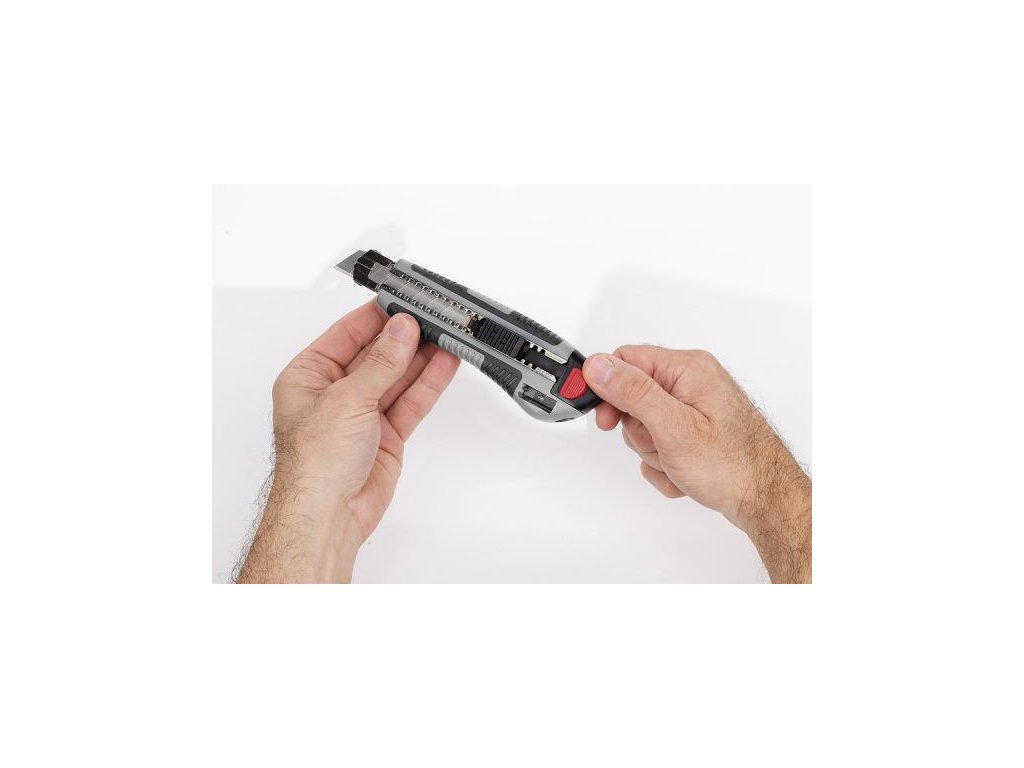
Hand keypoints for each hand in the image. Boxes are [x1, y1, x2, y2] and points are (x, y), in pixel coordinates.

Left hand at [237, 300, 459, 582]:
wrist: (328, 516)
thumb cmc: (313, 466)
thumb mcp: (347, 400)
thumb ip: (381, 363)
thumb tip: (401, 330)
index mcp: (307, 376)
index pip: (346, 334)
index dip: (376, 317)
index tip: (403, 301)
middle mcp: (333, 393)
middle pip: (375, 354)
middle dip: (404, 336)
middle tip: (432, 316)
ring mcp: (361, 414)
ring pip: (397, 376)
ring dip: (421, 357)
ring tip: (447, 333)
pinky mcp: (385, 435)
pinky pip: (410, 401)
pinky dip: (428, 383)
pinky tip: (445, 363)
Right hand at [583, 347, 810, 582]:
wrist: (766, 500)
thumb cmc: (732, 465)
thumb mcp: (672, 427)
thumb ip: (632, 392)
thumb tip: (597, 366)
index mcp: (688, 368)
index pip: (626, 360)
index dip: (609, 390)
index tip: (607, 420)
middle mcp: (693, 382)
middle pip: (633, 396)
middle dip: (640, 431)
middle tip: (661, 447)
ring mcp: (695, 408)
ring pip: (645, 425)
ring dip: (654, 452)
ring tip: (678, 463)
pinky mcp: (696, 430)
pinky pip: (660, 444)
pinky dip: (666, 464)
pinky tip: (684, 473)